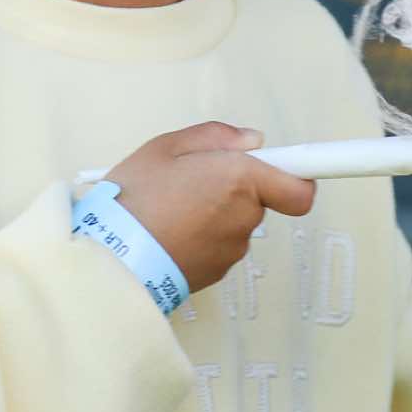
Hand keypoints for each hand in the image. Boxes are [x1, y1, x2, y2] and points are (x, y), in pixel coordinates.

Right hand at [105, 122, 317, 292]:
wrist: (111, 259)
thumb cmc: (135, 197)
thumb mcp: (166, 147)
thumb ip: (215, 137)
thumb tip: (253, 141)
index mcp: (241, 180)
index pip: (300, 188)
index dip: (300, 176)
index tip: (295, 166)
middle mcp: (245, 218)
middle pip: (258, 199)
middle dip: (235, 188)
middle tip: (193, 180)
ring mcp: (231, 251)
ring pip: (235, 223)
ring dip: (215, 213)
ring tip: (171, 208)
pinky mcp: (215, 274)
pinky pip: (218, 245)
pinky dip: (202, 237)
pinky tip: (169, 231)